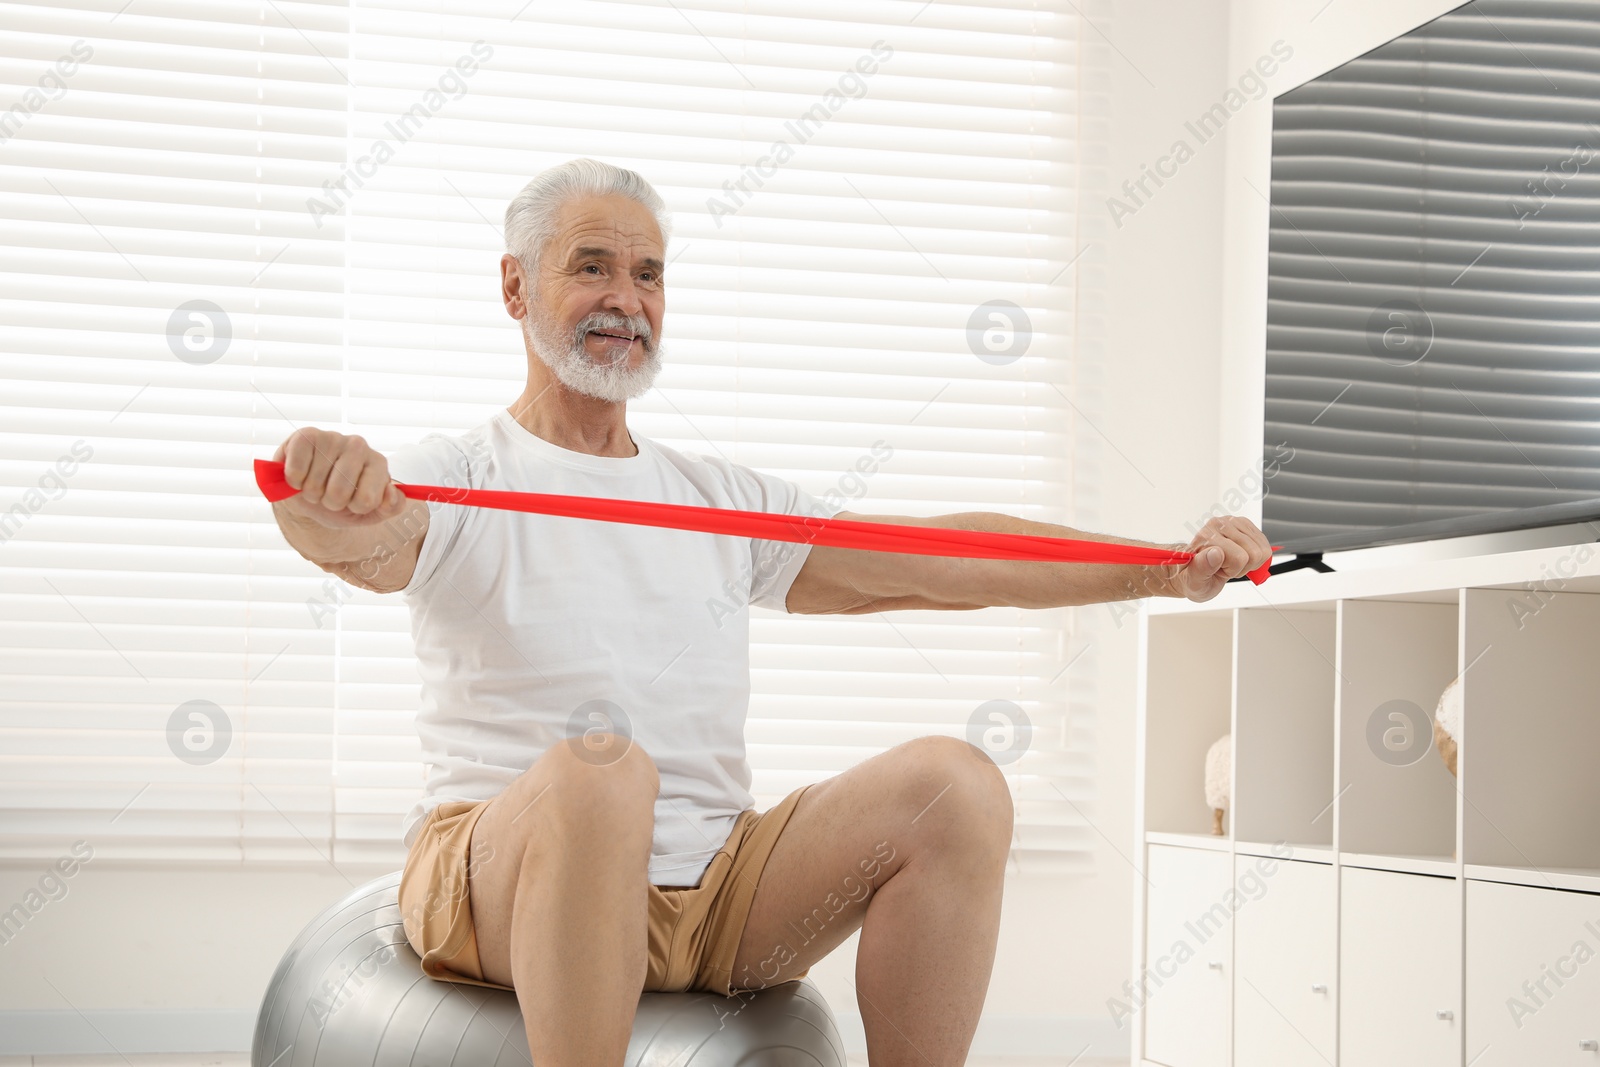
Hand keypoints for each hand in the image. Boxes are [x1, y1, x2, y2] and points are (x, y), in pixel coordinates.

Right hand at [271, 428, 407, 528]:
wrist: (310, 494)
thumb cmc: (342, 500)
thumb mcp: (370, 512)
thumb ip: (391, 507)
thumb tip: (391, 492)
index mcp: (378, 463)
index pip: (367, 500)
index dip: (354, 508)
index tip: (353, 501)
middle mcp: (359, 446)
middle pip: (339, 492)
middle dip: (330, 502)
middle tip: (330, 494)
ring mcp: (332, 438)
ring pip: (315, 484)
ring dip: (311, 493)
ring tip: (315, 484)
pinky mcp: (305, 436)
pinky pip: (296, 471)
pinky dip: (294, 481)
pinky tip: (300, 475)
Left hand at [1164, 516, 1273, 602]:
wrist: (1195, 571)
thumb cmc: (1194, 577)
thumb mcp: (1194, 582)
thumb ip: (1202, 568)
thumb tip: (1216, 553)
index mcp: (1205, 536)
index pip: (1239, 558)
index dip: (1232, 571)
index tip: (1218, 571)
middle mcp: (1219, 524)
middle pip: (1253, 554)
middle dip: (1241, 567)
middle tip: (1224, 567)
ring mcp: (1233, 522)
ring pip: (1262, 550)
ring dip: (1249, 562)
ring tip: (1231, 562)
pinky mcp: (1245, 525)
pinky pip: (1266, 547)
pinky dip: (1256, 557)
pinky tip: (1239, 556)